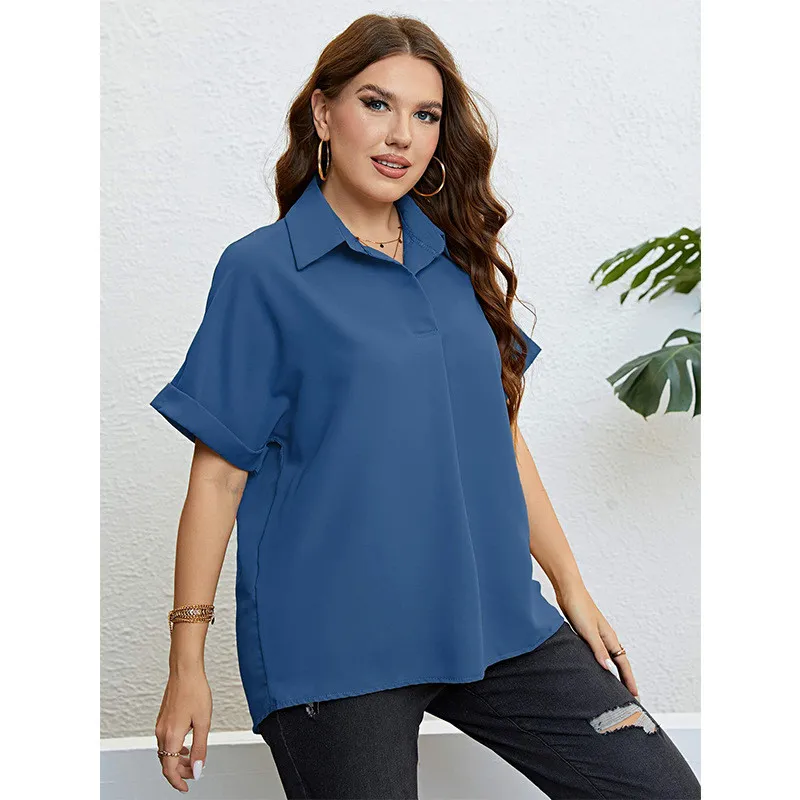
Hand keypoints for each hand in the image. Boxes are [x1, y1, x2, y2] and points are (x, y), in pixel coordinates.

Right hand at [155, 667, 212, 791]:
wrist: (185, 670)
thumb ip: (200, 748)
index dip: (178, 781)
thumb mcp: (203, 722)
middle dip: (180, 771)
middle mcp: (162, 732)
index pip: (169, 769)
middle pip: (166, 762)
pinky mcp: (163, 718)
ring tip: (193, 760)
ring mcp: (161, 724)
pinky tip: (186, 745)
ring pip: (165, 752)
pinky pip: (166, 741)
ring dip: (178, 760)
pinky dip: (175, 748)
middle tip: (195, 772)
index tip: (186, 787)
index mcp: (171, 736)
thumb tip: (198, 769)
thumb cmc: (195, 690)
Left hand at [555, 583, 638, 699]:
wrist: (567, 589)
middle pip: (619, 663)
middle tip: (629, 697)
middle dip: (624, 679)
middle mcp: (605, 638)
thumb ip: (598, 650)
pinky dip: (600, 663)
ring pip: (608, 658)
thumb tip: (608, 669)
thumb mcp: (588, 631)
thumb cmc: (579, 606)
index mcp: (609, 637)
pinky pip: (597, 653)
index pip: (623, 664)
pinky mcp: (585, 633)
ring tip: (614, 687)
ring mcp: (596, 635)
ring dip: (613, 672)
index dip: (629, 680)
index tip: (636, 696)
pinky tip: (595, 668)